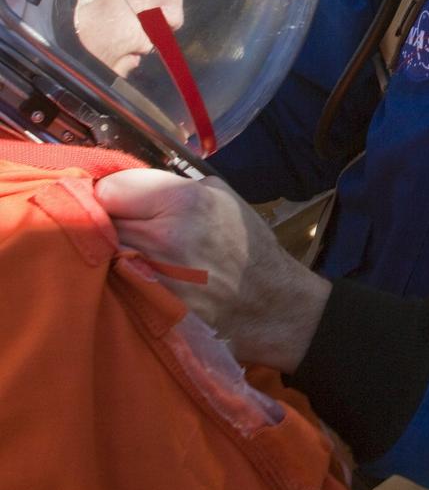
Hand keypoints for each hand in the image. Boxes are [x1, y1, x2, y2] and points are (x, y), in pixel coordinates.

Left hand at [96, 169, 331, 372]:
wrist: (267, 302)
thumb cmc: (245, 243)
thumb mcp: (219, 194)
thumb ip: (171, 185)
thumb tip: (132, 186)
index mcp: (181, 201)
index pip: (109, 189)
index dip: (113, 192)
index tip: (121, 198)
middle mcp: (161, 237)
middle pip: (100, 220)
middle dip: (109, 219)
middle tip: (126, 223)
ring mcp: (151, 274)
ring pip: (102, 252)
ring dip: (111, 248)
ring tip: (134, 248)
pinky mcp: (146, 304)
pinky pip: (112, 280)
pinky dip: (118, 274)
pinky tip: (139, 272)